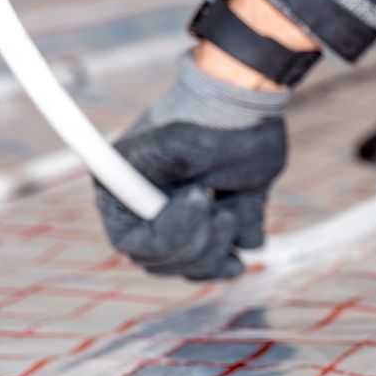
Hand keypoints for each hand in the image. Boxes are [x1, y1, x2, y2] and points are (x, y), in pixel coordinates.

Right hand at [96, 55, 288, 280]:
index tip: (201, 197)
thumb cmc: (214, 119)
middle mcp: (147, 213)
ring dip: (220, 244)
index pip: (131, 243)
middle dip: (199, 242)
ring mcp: (182, 224)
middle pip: (163, 262)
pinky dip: (239, 244)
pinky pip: (223, 264)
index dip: (167, 235)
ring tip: (233, 205)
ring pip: (193, 268)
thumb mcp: (179, 142)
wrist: (252, 107)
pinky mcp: (214, 229)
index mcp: (123, 192)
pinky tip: (242, 212)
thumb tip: (128, 194)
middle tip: (221, 206)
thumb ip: (152, 175)